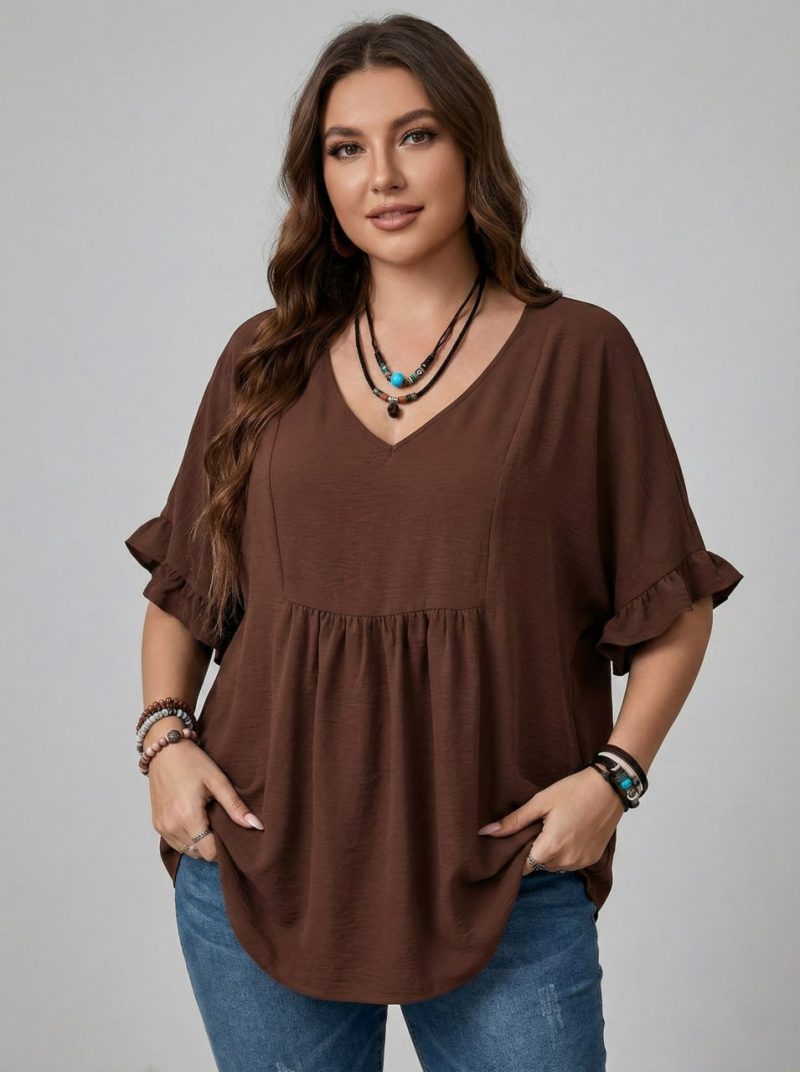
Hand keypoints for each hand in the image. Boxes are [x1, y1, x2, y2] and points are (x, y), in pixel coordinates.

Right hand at [147, 739, 263, 860]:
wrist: (164, 750)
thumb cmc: (191, 762)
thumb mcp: (218, 781)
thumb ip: (236, 807)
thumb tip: (256, 826)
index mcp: (188, 817)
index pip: (209, 853)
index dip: (223, 848)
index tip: (231, 834)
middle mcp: (172, 826)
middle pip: (198, 854)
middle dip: (212, 845)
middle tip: (221, 824)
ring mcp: (161, 827)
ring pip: (187, 850)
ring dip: (199, 842)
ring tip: (208, 820)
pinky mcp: (156, 824)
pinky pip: (175, 843)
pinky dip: (187, 838)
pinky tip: (195, 820)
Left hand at [478, 767, 624, 875]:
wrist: (609, 788)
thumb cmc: (573, 791)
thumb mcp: (540, 802)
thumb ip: (513, 822)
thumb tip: (486, 833)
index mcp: (550, 849)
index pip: (524, 867)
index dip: (518, 853)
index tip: (518, 838)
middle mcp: (566, 861)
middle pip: (539, 865)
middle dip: (534, 850)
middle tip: (537, 826)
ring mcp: (581, 862)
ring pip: (555, 865)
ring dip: (551, 852)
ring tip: (553, 827)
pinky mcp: (592, 858)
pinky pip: (571, 862)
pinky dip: (566, 851)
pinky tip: (568, 831)